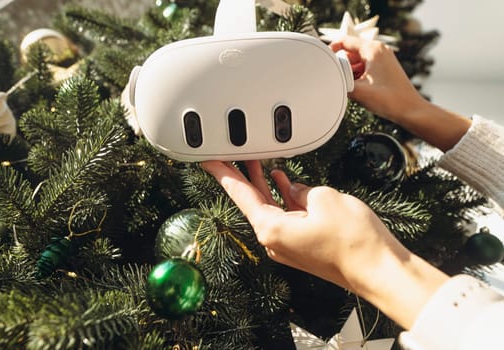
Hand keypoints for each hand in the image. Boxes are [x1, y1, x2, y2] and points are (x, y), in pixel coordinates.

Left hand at [201, 160, 447, 328]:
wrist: (379, 270)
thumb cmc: (353, 242)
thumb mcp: (324, 199)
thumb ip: (302, 190)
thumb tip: (295, 190)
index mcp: (271, 229)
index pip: (239, 194)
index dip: (223, 174)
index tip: (208, 161)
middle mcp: (275, 240)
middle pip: (251, 200)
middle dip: (241, 175)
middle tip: (229, 155)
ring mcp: (289, 244)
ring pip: (270, 206)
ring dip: (263, 184)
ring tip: (254, 161)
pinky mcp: (303, 244)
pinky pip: (286, 215)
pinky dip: (282, 197)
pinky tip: (282, 182)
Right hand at [330, 36, 426, 123]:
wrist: (410, 111)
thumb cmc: (389, 99)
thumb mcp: (357, 91)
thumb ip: (339, 82)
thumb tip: (328, 80)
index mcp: (373, 49)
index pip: (345, 41)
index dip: (332, 49)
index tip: (324, 61)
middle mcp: (379, 51)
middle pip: (350, 53)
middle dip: (342, 66)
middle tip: (339, 81)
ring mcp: (383, 60)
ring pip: (357, 62)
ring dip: (349, 73)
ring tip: (350, 88)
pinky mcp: (384, 70)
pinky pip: (364, 69)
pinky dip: (357, 77)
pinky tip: (357, 90)